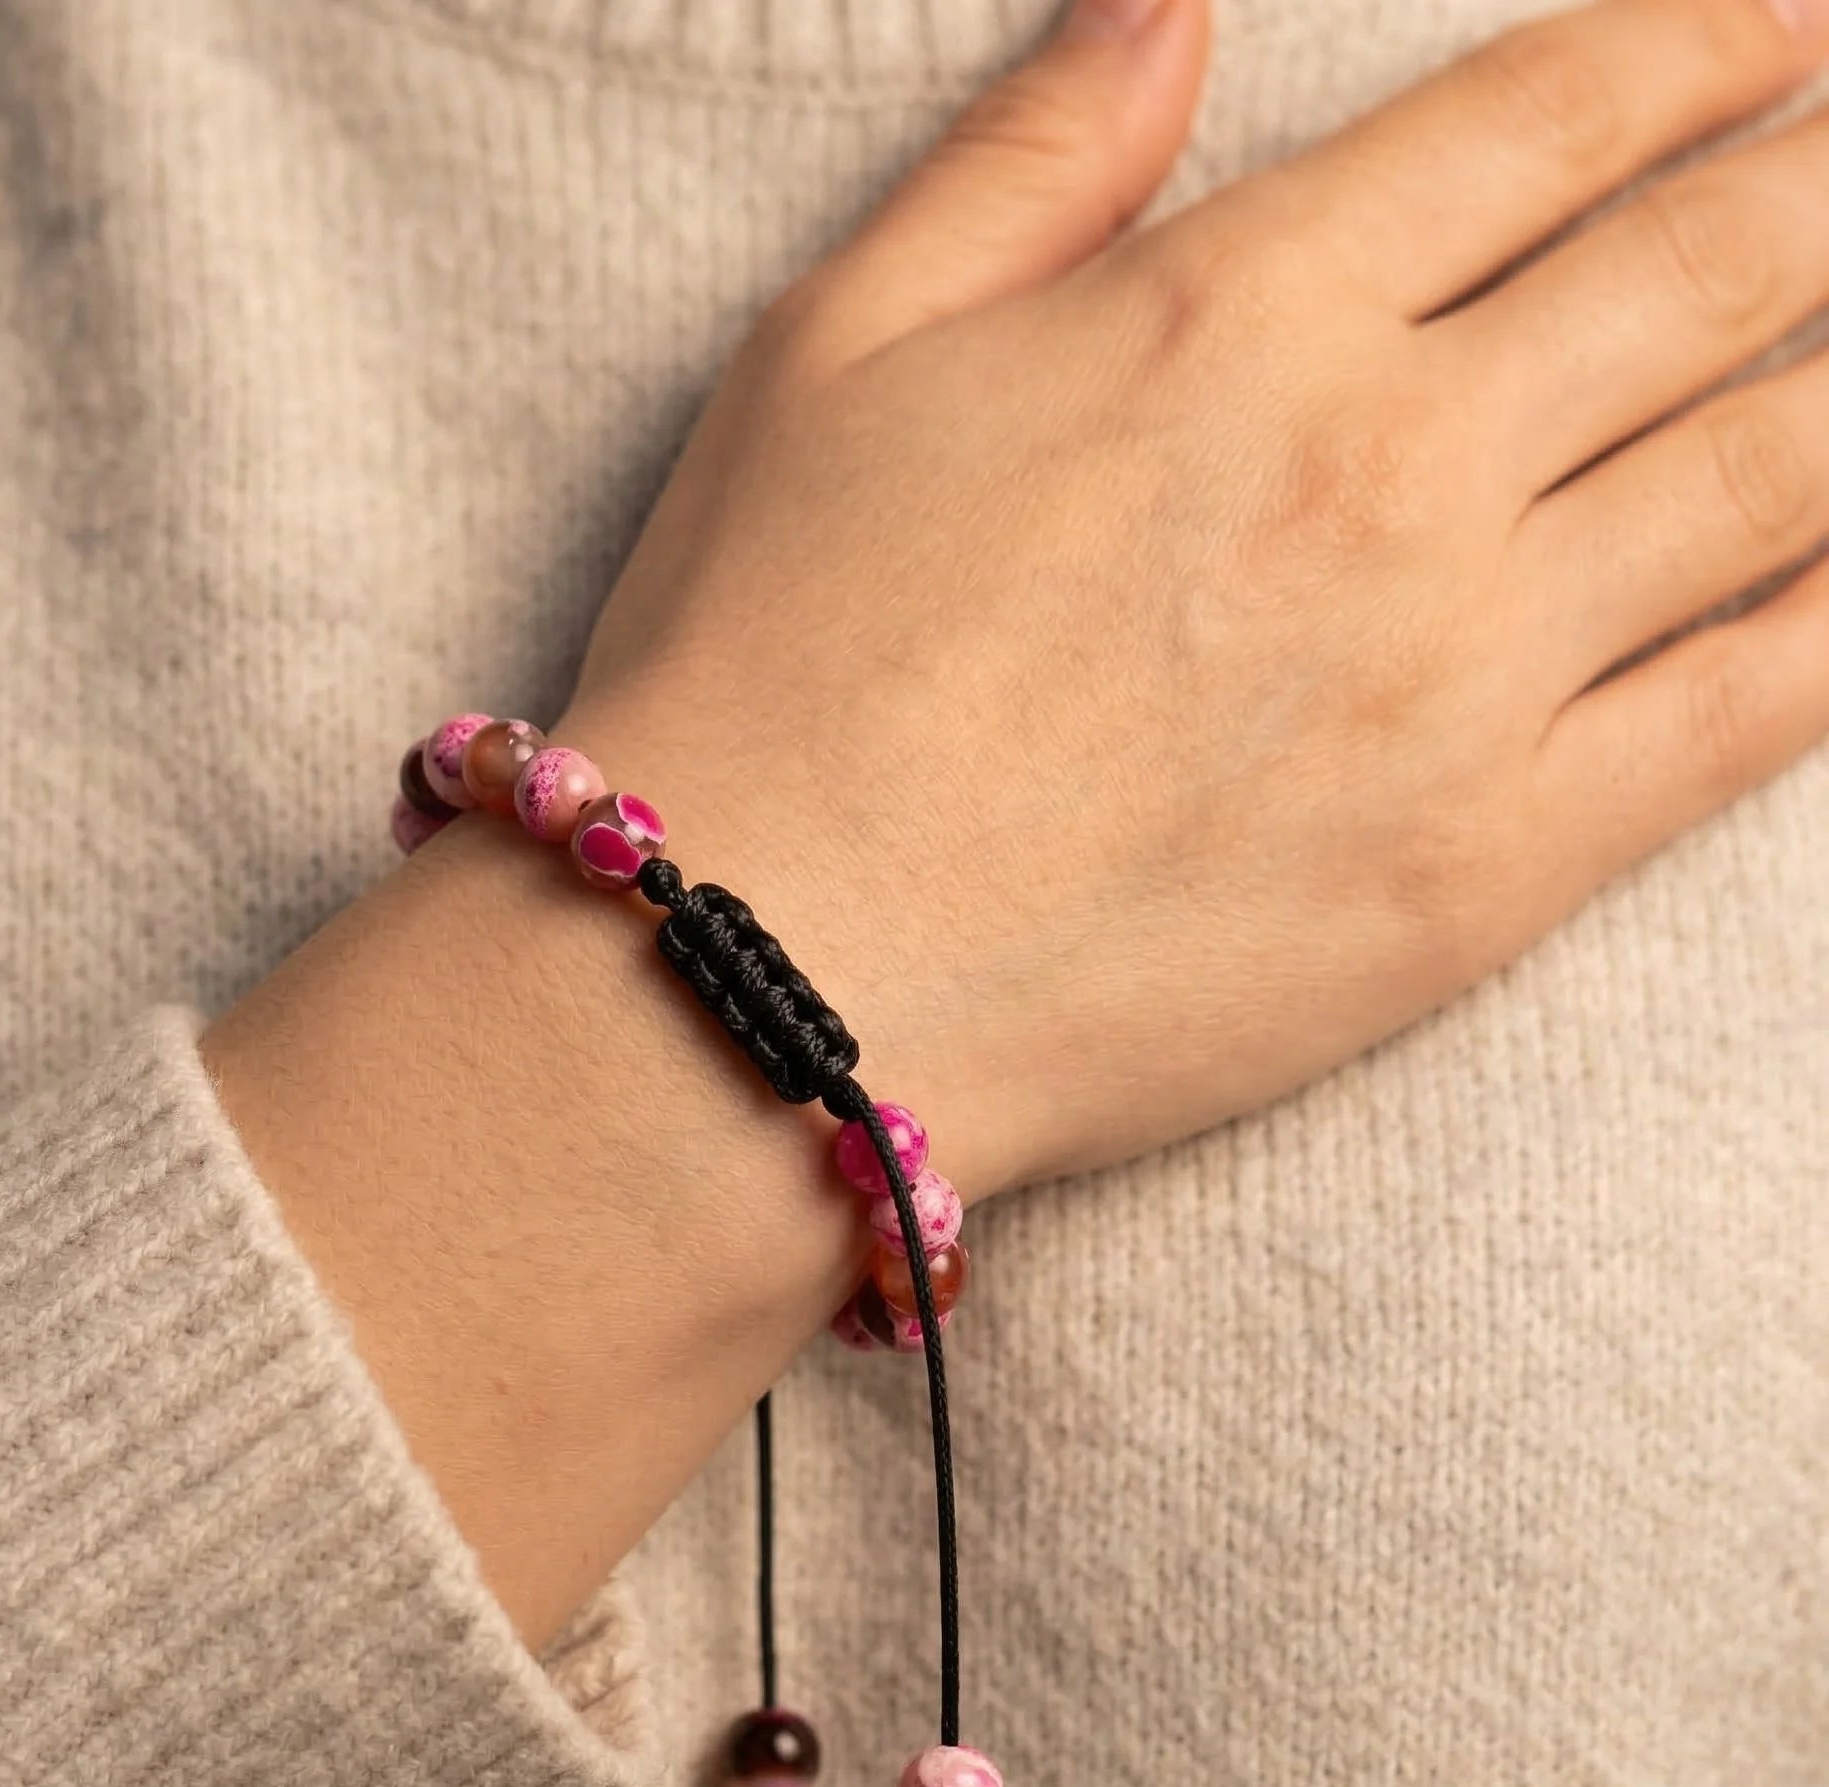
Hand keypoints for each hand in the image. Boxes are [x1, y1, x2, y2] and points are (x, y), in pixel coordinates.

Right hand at [561, 0, 1828, 1201]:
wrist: (766, 982)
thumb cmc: (767, 668)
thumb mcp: (832, 355)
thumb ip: (1025, 166)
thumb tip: (1167, 3)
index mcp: (1236, 314)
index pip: (1545, 120)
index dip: (1700, 38)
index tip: (1785, 15)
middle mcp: (1391, 467)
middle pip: (1713, 266)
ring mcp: (1464, 676)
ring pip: (1773, 473)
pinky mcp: (1491, 871)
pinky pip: (1753, 716)